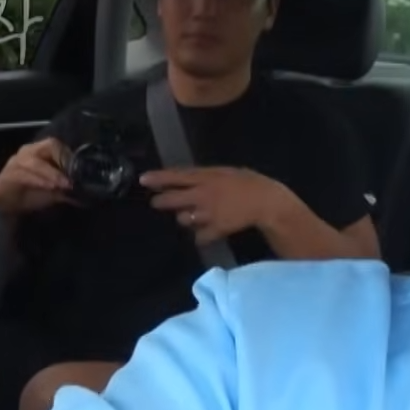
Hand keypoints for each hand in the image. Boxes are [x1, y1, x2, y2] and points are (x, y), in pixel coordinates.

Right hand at [0, 137, 77, 217]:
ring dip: (52, 173)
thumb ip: (67, 189)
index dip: (69, 156)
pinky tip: (49, 187)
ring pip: (37, 160)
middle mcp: (28, 152)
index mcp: (40, 152)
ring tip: (64, 184)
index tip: (81, 171)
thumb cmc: (30, 196)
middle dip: (63, 160)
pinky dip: (39, 180)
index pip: (57, 145)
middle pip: (49, 145)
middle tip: (73, 177)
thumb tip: (87, 192)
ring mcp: (16, 161)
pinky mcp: (8, 174)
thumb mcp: (54, 192)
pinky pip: (24, 174)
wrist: (4, 208)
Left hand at [140, 166, 301, 245]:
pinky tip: (206, 233)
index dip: (159, 178)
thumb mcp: (227, 172)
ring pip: (183, 219)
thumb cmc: (250, 183)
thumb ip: (207, 176)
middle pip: (173, 200)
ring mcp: (207, 214)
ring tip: (193, 216)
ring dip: (185, 218)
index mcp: (207, 178)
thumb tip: (191, 180)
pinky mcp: (214, 230)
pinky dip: (201, 236)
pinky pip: (199, 237)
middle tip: (157, 202)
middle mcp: (203, 195)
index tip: (143, 179)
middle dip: (162, 201)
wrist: (266, 203)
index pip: (177, 176)